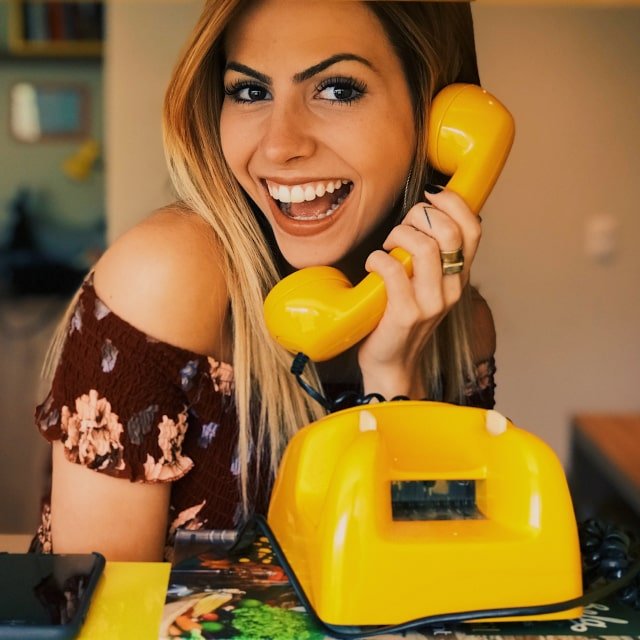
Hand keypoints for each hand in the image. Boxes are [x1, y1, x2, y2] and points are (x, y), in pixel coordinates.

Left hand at [357, 188, 481, 398]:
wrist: (392, 363)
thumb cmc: (403, 317)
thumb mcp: (427, 285)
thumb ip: (432, 255)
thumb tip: (424, 213)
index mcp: (459, 276)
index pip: (474, 229)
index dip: (454, 203)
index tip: (430, 198)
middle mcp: (452, 289)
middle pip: (448, 232)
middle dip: (419, 216)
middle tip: (401, 228)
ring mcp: (431, 303)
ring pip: (424, 248)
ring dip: (398, 236)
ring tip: (386, 248)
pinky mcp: (406, 314)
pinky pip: (393, 269)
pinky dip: (378, 258)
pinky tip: (373, 265)